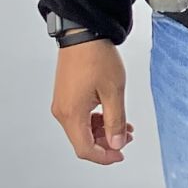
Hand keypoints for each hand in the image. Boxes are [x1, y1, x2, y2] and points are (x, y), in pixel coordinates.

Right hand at [50, 38, 134, 164]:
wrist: (84, 31)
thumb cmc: (96, 56)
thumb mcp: (113, 91)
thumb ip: (116, 121)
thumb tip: (116, 143)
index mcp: (71, 114)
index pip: (86, 149)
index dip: (104, 156)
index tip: (120, 153)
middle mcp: (62, 110)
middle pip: (82, 140)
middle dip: (106, 142)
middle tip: (125, 135)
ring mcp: (62, 101)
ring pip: (81, 128)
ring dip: (101, 129)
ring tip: (121, 123)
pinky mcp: (65, 92)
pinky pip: (78, 115)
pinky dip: (94, 118)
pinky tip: (108, 112)